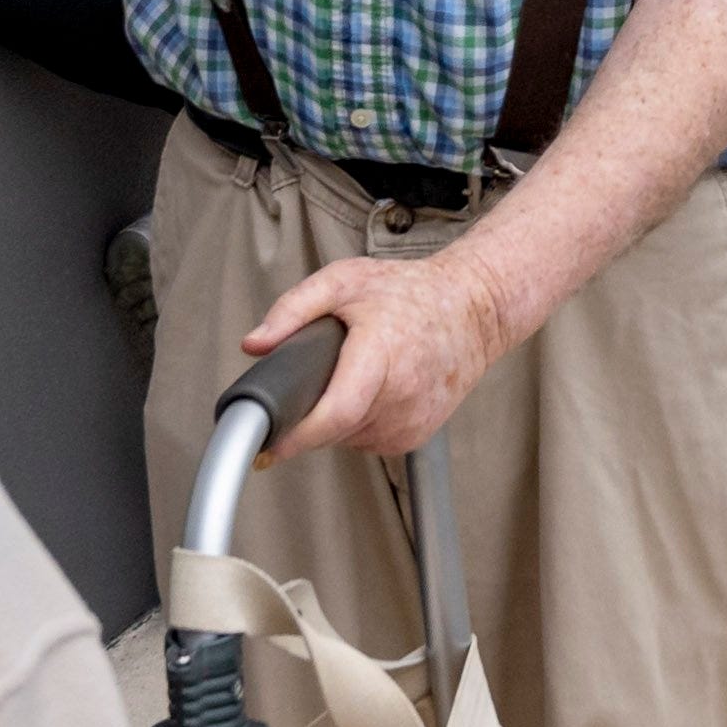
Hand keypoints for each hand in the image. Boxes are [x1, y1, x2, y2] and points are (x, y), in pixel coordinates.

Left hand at [243, 251, 522, 460]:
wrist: (472, 311)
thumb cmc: (411, 294)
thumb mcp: (344, 281)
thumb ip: (293, 309)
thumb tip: (254, 345)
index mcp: (380, 355)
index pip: (337, 413)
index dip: (299, 435)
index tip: (268, 445)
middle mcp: (401, 396)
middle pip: (332, 428)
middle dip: (310, 411)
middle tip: (316, 375)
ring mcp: (411, 422)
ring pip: (346, 438)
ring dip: (335, 418)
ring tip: (351, 376)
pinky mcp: (415, 437)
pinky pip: (367, 441)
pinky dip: (357, 423)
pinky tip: (371, 391)